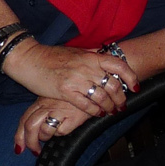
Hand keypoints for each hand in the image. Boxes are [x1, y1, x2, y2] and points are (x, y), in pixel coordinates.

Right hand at [2, 40, 137, 116]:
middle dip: (121, 98)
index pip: (119, 65)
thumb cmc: (52, 55)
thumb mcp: (77, 52)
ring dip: (110, 107)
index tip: (135, 87)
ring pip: (102, 97)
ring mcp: (76, 79)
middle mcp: (87, 67)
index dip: (131, 77)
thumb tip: (107, 56)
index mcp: (92, 56)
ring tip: (112, 111)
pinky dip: (95, 111)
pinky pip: (86, 104)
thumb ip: (92, 55)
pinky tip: (97, 114)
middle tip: (122, 105)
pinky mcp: (65, 91)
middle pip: (113, 85)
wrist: (29, 58)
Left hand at [14, 98, 88, 154]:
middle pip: (30, 126)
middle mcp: (48, 105)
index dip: (19, 136)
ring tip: (51, 137)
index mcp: (41, 101)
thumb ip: (42, 111)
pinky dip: (61, 134)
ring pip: (44, 130)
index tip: (19, 148)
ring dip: (46, 138)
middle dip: (30, 142)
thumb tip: (30, 131)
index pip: (24, 119)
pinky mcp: (73, 116)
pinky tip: (66, 128)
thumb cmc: (72, 97)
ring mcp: (60, 110)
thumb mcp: (53, 99)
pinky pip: (61, 131)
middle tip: (34, 151)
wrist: (93, 90)